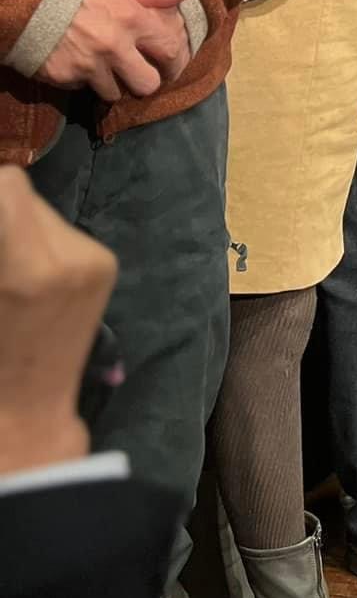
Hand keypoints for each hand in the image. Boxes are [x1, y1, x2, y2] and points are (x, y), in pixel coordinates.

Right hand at [0, 167, 116, 473]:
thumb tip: (0, 196)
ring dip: (15, 226)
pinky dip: (36, 241)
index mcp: (31, 271)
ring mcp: (96, 260)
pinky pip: (60, 230)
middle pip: (21, 192)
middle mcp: (75, 257)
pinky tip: (29, 278)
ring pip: (41, 209)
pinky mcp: (105, 263)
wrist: (26, 411)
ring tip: (8, 270)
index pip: (9, 186)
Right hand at [78, 0, 192, 79]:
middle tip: (135, 72)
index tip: (167, 64)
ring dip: (110, 82)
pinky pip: (84, 88)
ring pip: (115, 92)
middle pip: (147, 83)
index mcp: (135, 18)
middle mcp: (116, 44)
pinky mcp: (67, 76)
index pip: (171, 51)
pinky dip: (84, 79)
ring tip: (100, 63)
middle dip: (144, 81)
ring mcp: (91, 63)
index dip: (173, 62)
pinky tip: (78, 62)